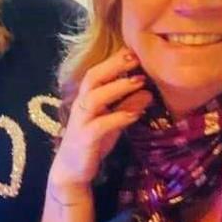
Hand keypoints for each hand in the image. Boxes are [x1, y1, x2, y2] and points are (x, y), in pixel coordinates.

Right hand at [49, 48, 151, 200]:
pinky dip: (119, 117)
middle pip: (93, 78)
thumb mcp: (113, 122)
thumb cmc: (92, 143)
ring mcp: (81, 121)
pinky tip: (136, 113)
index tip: (135, 50)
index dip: (114, 60)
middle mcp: (81, 106)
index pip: (97, 73)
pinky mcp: (85, 138)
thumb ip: (126, 107)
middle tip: (136, 57)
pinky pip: (101, 124)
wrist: (72, 171)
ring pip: (95, 98)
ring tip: (140, 81)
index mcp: (86, 99)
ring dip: (118, 87)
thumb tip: (148, 92)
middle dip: (114, 66)